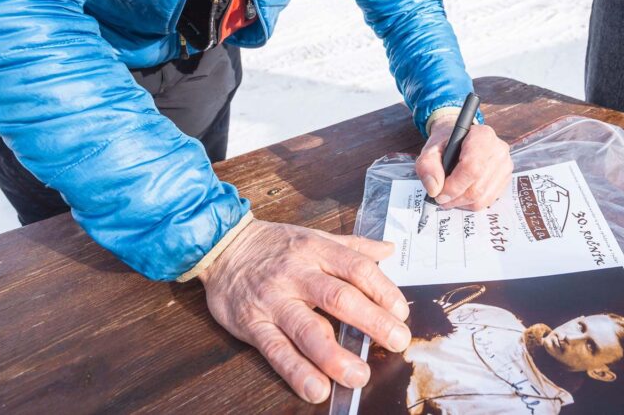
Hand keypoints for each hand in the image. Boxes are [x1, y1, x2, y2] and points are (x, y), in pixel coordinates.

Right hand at [198, 220, 410, 403]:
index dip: (383, 290)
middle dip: (372, 322)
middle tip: (398, 341)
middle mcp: (297, 274)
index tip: (401, 312)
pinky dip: (296, 372)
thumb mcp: (314, 236)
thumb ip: (353, 246)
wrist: (222, 245)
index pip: (357, 269)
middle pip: (339, 298)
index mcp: (316, 250)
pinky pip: (276, 350)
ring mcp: (274, 301)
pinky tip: (316, 388)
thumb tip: (389, 250)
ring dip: (335, 356)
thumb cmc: (275, 244)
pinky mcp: (252, 324)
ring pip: (307, 330)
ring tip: (359, 375)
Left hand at [414, 116, 512, 210]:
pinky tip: (461, 195)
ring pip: (483, 198)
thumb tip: (434, 189)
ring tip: (449, 197)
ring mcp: (505, 165)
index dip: (454, 186)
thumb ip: (428, 166)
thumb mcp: (430, 150)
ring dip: (462, 203)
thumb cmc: (446, 144)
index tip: (439, 194)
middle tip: (440, 198)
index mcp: (482, 136)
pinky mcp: (505, 179)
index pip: (472, 167)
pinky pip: (488, 201)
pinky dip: (471, 204)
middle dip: (455, 198)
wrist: (460, 140)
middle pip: (477, 187)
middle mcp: (499, 150)